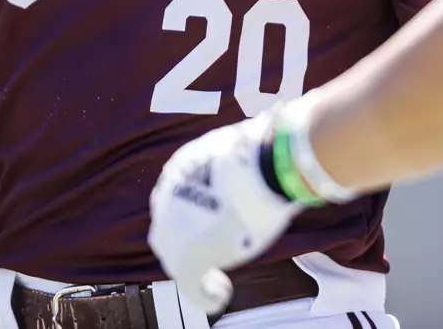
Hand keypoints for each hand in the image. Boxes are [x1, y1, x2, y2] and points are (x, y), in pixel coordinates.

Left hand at [148, 110, 304, 315]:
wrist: (267, 164)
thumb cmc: (268, 151)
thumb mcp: (250, 150)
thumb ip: (248, 161)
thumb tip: (274, 149)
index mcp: (181, 166)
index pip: (181, 195)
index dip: (196, 212)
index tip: (219, 221)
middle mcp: (168, 196)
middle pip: (170, 229)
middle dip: (189, 241)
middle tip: (217, 252)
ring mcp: (172, 228)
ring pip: (176, 257)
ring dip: (195, 269)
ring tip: (219, 280)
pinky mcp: (184, 257)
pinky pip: (190, 284)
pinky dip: (203, 292)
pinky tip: (221, 293)